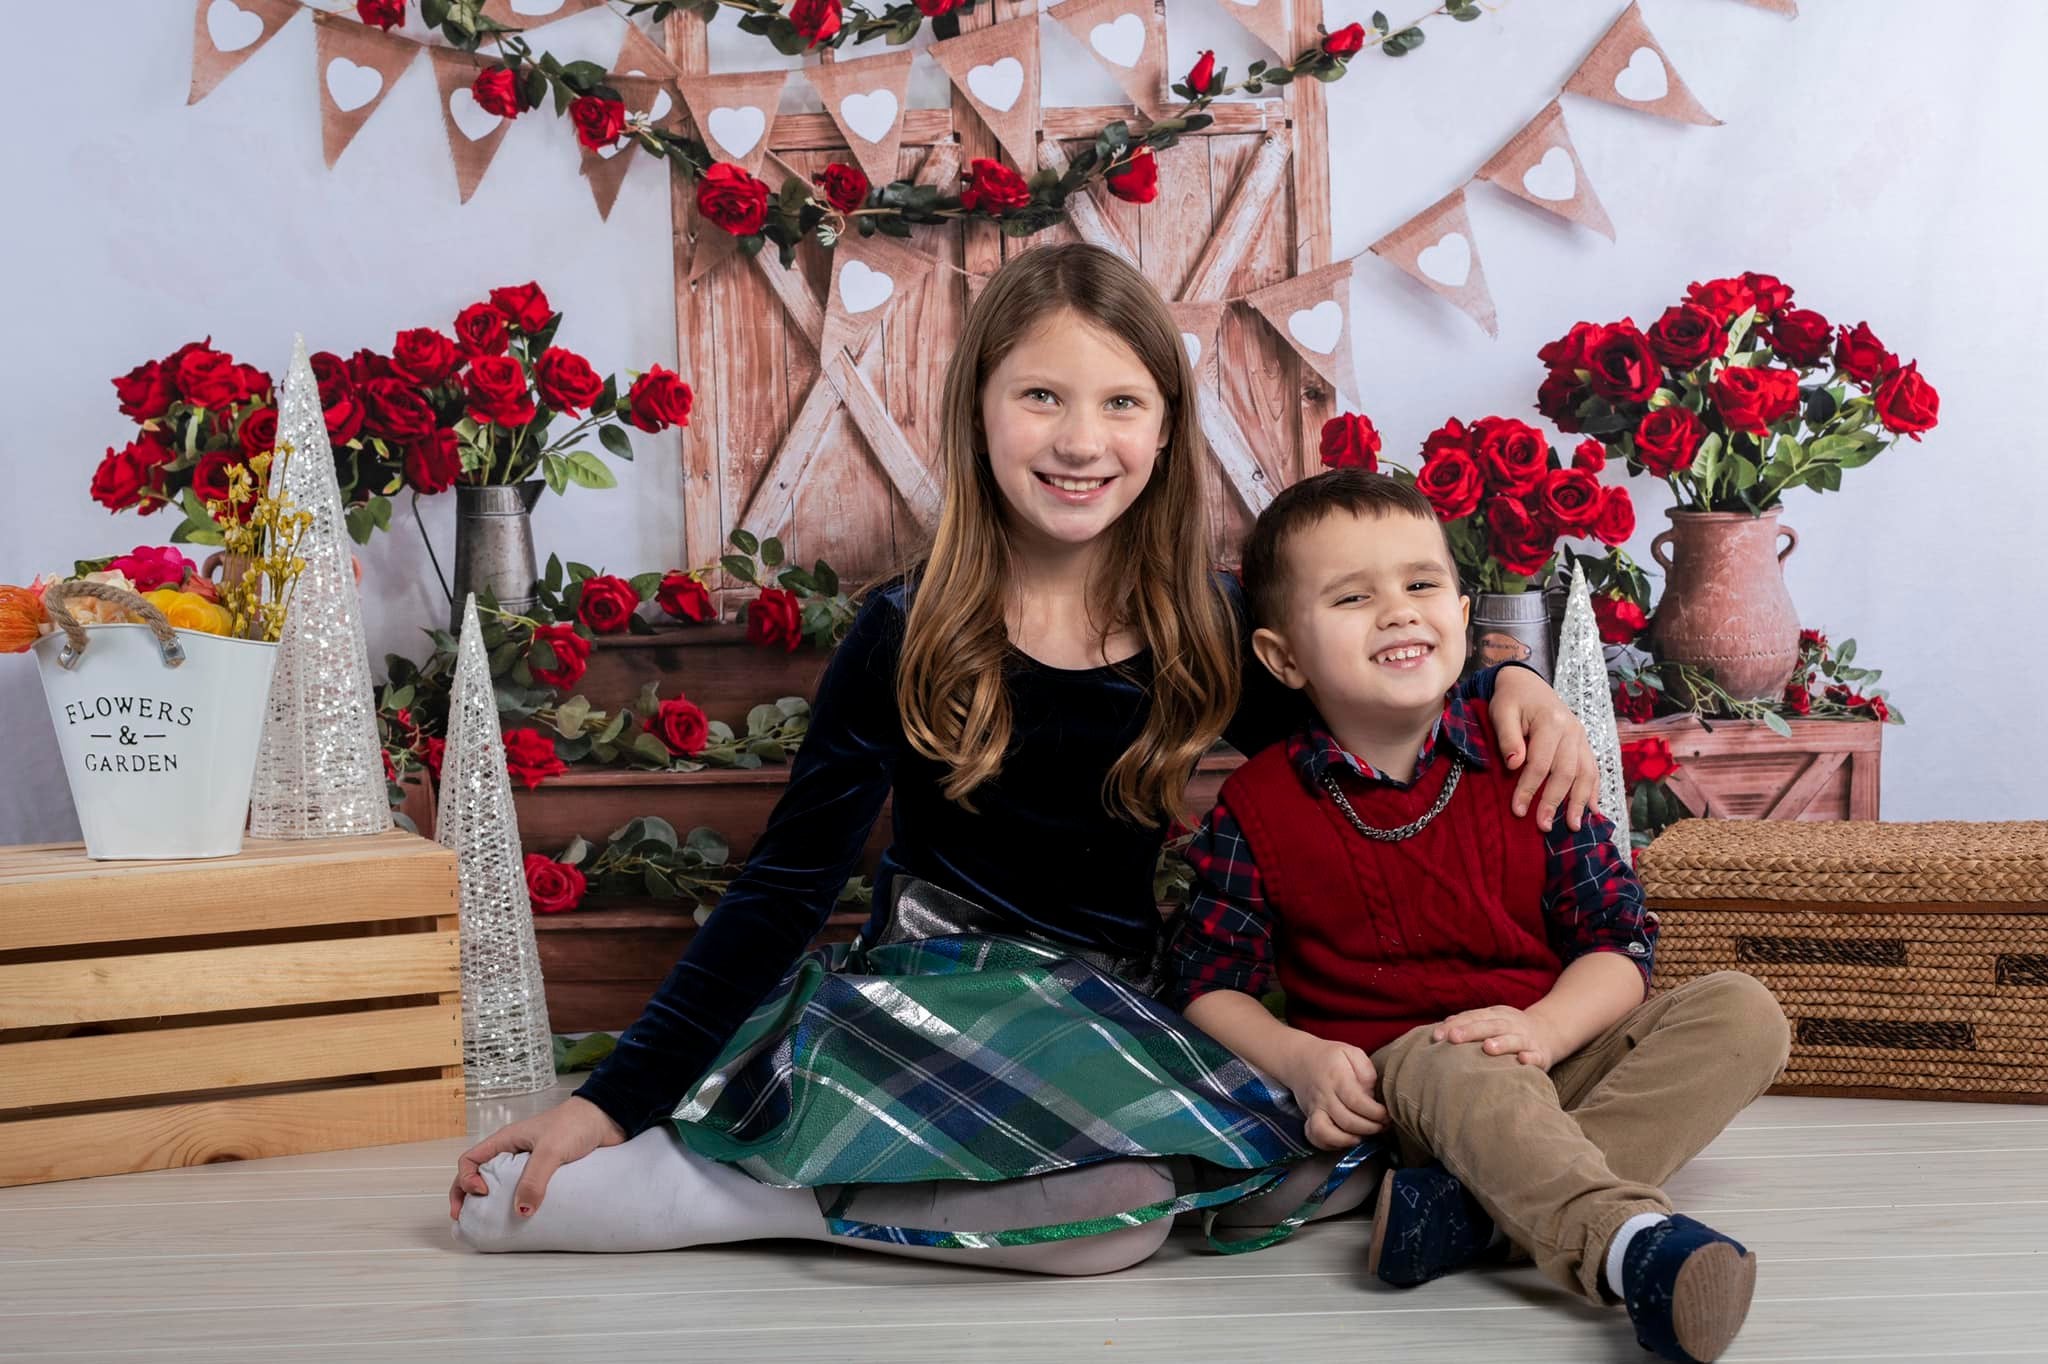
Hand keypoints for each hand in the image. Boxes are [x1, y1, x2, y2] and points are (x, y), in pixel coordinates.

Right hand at [448, 1096, 626, 1220]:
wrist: (607, 1118)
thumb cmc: (575, 1124)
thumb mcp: (551, 1150)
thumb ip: (535, 1179)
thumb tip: (521, 1212)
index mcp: (506, 1141)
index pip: (470, 1160)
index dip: (466, 1179)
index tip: (481, 1193)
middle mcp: (514, 1153)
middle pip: (480, 1176)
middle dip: (469, 1197)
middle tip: (467, 1220)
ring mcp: (531, 1163)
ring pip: (504, 1186)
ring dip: (496, 1203)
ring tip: (495, 1224)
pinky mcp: (549, 1173)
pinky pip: (528, 1191)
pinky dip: (522, 1205)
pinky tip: (526, 1218)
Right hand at [1275, 1034, 1387, 1150]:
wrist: (1299, 1060)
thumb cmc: (1330, 1057)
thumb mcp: (1351, 1053)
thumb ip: (1366, 1070)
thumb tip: (1372, 1094)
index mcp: (1336, 1078)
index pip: (1357, 1101)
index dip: (1375, 1113)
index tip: (1387, 1115)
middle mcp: (1324, 1096)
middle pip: (1347, 1121)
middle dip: (1370, 1128)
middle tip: (1383, 1126)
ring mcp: (1314, 1109)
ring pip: (1327, 1133)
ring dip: (1350, 1139)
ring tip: (1365, 1135)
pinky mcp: (1309, 1118)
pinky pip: (1315, 1138)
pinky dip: (1330, 1144)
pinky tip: (1346, 1140)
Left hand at [1433, 1005, 1562, 1068]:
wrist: (1548, 1032)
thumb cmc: (1509, 1030)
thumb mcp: (1490, 1020)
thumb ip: (1469, 1022)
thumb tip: (1443, 1027)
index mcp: (1495, 1015)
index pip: (1473, 1017)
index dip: (1455, 1025)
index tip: (1436, 1036)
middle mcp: (1511, 1024)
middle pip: (1490, 1025)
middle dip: (1471, 1031)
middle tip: (1453, 1038)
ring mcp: (1527, 1039)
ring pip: (1514, 1039)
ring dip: (1502, 1043)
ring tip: (1487, 1047)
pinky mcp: (1541, 1055)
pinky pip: (1537, 1056)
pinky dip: (1530, 1058)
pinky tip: (1522, 1060)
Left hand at [1489, 668, 1599, 831]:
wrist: (1528, 684)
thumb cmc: (1511, 700)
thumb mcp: (1501, 712)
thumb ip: (1508, 737)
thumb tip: (1514, 764)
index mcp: (1551, 721)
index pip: (1541, 763)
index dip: (1529, 788)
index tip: (1518, 810)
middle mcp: (1572, 730)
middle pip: (1566, 772)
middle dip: (1555, 802)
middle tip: (1543, 826)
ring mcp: (1581, 738)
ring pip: (1585, 773)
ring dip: (1579, 802)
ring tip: (1572, 826)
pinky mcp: (1584, 744)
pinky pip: (1593, 769)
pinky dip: (1593, 791)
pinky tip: (1592, 810)